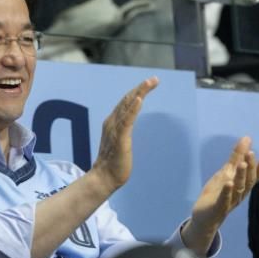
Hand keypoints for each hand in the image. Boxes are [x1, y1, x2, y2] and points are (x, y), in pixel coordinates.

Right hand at [89, 77, 158, 195]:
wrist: (104, 178)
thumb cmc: (114, 162)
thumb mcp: (121, 141)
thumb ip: (124, 130)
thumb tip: (130, 123)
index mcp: (113, 122)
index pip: (126, 102)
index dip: (138, 91)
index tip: (150, 82)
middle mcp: (112, 122)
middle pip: (127, 100)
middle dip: (141, 88)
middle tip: (154, 79)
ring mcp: (115, 130)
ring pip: (127, 106)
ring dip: (139, 93)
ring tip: (149, 83)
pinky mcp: (120, 138)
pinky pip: (127, 121)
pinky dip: (132, 109)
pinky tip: (139, 100)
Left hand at [181, 137, 258, 254]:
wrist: (205, 217)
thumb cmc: (218, 193)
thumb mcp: (226, 172)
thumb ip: (236, 157)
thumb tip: (247, 138)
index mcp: (242, 186)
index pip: (253, 176)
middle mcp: (239, 194)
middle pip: (247, 181)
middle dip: (249, 167)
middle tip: (251, 153)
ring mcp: (229, 201)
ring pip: (238, 189)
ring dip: (240, 176)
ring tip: (241, 164)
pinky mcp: (218, 207)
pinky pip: (224, 199)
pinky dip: (227, 191)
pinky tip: (228, 182)